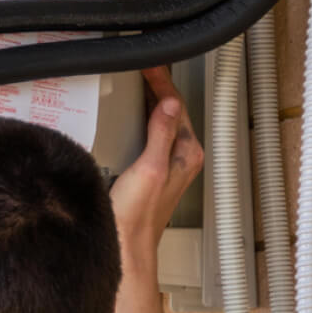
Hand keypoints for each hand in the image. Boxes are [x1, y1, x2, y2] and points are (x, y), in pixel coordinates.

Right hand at [111, 67, 204, 280]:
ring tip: (138, 84)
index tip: (149, 64)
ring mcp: (166, 166)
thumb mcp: (150, 168)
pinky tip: (128, 117)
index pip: (176, 106)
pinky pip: (149, 137)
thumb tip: (169, 104)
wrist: (124, 248)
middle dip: (157, 88)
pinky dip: (139, 121)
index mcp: (187, 154)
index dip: (162, 82)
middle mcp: (181, 159)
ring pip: (161, 124)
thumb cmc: (136, 218)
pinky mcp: (150, 173)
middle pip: (170, 112)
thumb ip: (161, 134)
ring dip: (149, 103)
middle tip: (142, 66)